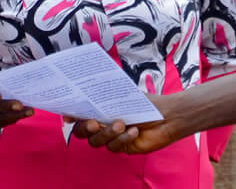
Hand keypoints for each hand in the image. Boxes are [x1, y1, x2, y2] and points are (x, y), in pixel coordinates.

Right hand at [67, 94, 183, 153]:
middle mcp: (102, 125)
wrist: (167, 116)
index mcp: (100, 110)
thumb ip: (106, 96)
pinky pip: (114, 147)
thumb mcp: (124, 96)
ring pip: (96, 141)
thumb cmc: (146, 103)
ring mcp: (111, 137)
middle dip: (85, 128)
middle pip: (82, 133)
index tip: (68, 115)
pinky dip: (123, 138)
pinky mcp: (122, 147)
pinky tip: (134, 131)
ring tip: (121, 123)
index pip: (79, 115)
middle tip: (94, 122)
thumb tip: (89, 88)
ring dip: (107, 133)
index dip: (71, 115)